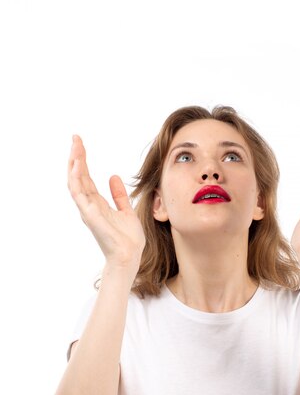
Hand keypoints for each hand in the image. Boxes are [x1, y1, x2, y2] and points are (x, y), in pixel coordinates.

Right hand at [68, 135, 145, 271]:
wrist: (130, 256)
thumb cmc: (128, 239)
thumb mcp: (126, 211)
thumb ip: (119, 195)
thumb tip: (114, 177)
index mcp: (97, 203)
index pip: (86, 178)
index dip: (82, 161)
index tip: (80, 143)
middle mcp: (89, 205)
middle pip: (78, 176)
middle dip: (76, 157)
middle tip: (75, 138)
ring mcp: (88, 210)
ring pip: (75, 182)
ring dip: (74, 164)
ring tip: (75, 146)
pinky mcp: (90, 215)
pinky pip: (79, 195)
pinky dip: (77, 180)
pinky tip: (77, 166)